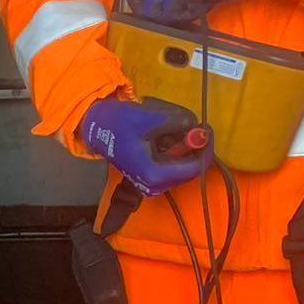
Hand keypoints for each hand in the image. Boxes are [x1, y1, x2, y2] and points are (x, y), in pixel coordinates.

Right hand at [80, 98, 208, 195]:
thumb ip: (179, 123)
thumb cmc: (120, 123)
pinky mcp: (149, 176)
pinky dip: (175, 151)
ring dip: (184, 147)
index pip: (195, 167)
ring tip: (174, 128)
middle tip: (194, 125)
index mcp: (155, 174)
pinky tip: (165, 136)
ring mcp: (152, 182)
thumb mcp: (152, 118)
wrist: (96, 127)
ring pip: (181, 166)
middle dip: (193, 146)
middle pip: (189, 168)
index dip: (206, 147)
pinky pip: (172, 165)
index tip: (207, 128)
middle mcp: (156, 184)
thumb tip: (198, 126)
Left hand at [125, 0, 273, 24]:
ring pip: (154, 10)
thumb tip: (164, 11)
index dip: (143, 7)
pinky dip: (188, 15)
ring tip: (196, 7)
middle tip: (172, 18)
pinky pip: (173, 12)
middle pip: (137, 0)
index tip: (156, 16)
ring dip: (173, 16)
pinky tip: (204, 5)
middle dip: (151, 15)